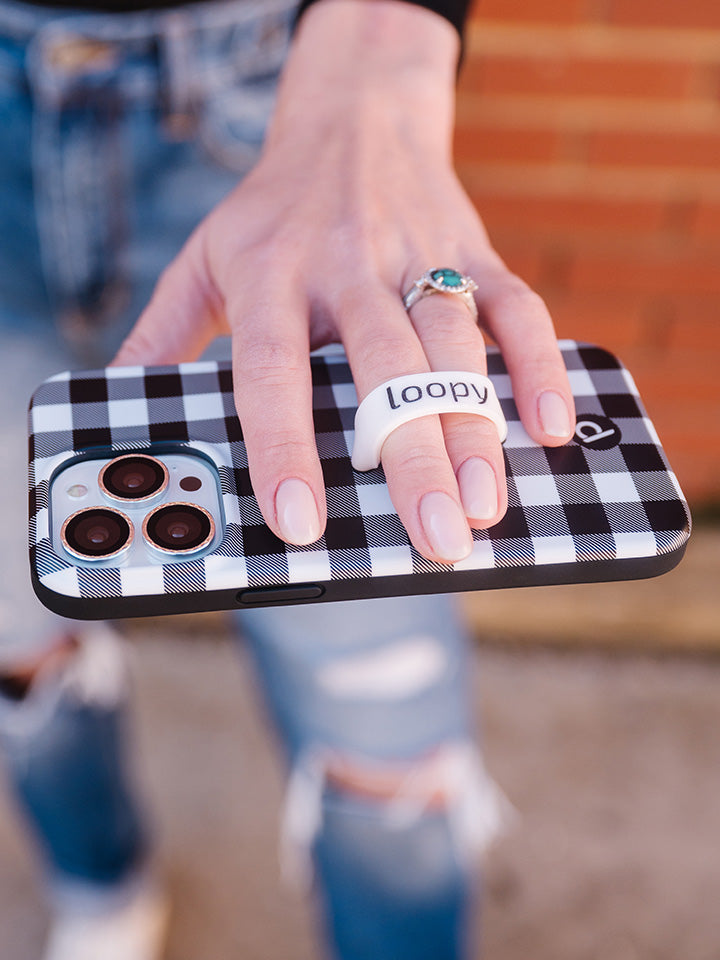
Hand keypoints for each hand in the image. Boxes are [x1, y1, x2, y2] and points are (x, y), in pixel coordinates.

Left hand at [113, 0, 574, 562]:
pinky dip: (538, 363)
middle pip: (382, 368)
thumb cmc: (273, 211)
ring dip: (475, 425)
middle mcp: (346, 265)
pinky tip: (549, 426)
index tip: (299, 522)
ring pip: (453, 343)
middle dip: (410, 458)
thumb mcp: (203, 258)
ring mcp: (417, 254)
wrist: (352, 117)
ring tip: (485, 505)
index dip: (285, 447)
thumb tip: (116, 403)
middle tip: (433, 538)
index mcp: (270, 274)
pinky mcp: (472, 250)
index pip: (273, 369)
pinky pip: (516, 305)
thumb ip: (161, 333)